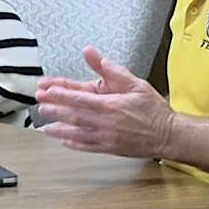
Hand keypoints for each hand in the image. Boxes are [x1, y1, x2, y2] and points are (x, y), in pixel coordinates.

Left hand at [35, 46, 173, 158]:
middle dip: (55, 110)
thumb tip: (100, 59)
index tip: (47, 91)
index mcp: (111, 104)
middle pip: (74, 116)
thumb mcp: (137, 84)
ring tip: (45, 127)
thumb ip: (115, 72)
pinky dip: (73, 144)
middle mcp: (106, 122)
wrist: (168, 135)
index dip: (61, 95)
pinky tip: (64, 141)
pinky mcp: (110, 148)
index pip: (80, 98)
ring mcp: (106, 137)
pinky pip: (87, 146)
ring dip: (59, 130)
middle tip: (40, 106)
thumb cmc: (154, 110)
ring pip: (77, 133)